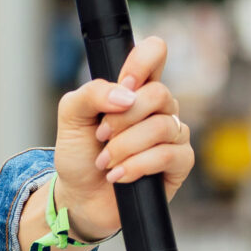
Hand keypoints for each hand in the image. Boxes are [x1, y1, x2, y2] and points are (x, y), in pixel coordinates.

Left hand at [47, 36, 192, 243]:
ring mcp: (172, 134)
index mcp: (135, 88)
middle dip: (122, 119)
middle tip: (101, 136)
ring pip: (162, 127)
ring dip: (125, 147)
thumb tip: (125, 94)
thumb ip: (91, 94)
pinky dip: (138, 166)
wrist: (80, 197)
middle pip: (159, 94)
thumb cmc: (79, 153)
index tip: (124, 83)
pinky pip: (169, 155)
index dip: (142, 61)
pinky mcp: (180, 164)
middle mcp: (159, 108)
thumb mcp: (71, 116)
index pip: (154, 53)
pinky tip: (119, 175)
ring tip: (106, 162)